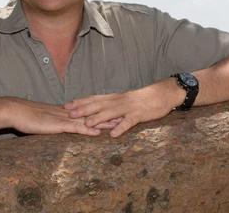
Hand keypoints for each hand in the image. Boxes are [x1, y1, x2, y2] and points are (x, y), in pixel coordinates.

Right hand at [7, 98, 117, 135]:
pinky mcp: (57, 125)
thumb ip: (53, 121)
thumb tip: (58, 124)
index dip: (101, 111)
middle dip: (108, 115)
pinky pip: (75, 128)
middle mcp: (67, 112)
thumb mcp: (43, 118)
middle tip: (125, 115)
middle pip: (92, 113)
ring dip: (103, 123)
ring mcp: (63, 118)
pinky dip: (87, 131)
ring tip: (119, 124)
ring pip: (88, 120)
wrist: (15, 111)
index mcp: (64, 111)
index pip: (87, 110)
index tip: (115, 111)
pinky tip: (97, 134)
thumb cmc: (26, 116)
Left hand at [64, 78, 183, 136]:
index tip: (67, 105)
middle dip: (84, 109)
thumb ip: (111, 105)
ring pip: (111, 112)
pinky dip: (120, 128)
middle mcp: (119, 101)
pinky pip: (129, 122)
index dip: (80, 102)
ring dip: (99, 118)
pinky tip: (113, 134)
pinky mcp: (139, 114)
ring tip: (87, 124)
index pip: (94, 99)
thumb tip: (96, 110)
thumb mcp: (124, 100)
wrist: (161, 94)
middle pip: (99, 104)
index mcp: (114, 98)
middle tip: (70, 114)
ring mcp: (129, 107)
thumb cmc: (141, 99)